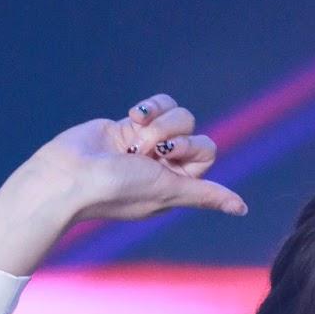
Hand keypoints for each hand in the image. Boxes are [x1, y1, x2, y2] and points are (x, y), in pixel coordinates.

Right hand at [32, 93, 247, 222]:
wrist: (72, 175)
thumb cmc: (120, 189)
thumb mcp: (169, 192)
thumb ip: (205, 195)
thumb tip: (242, 208)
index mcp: (180, 184)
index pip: (207, 151)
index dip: (191, 147)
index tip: (168, 157)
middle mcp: (167, 165)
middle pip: (193, 129)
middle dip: (171, 134)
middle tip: (145, 151)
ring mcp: (149, 143)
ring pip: (176, 114)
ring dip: (157, 123)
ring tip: (133, 141)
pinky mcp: (131, 125)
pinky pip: (157, 104)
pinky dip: (147, 108)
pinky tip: (131, 118)